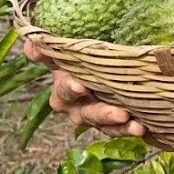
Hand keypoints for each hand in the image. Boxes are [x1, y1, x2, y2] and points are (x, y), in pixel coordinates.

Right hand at [23, 39, 157, 144]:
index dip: (70, 87)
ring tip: (134, 123)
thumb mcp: (69, 49)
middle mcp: (76, 105)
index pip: (64, 89)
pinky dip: (129, 129)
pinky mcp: (111, 124)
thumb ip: (51, 47)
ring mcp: (94, 116)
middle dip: (101, 112)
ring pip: (103, 124)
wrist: (105, 67)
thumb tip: (31, 43)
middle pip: (84, 113)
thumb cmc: (84, 55)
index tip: (82, 85)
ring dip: (117, 124)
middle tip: (119, 112)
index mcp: (64, 86)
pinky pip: (118, 130)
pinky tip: (142, 128)